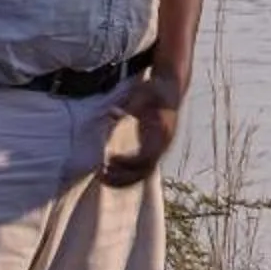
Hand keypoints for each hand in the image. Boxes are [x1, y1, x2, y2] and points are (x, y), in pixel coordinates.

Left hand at [100, 69, 179, 187]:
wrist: (169, 90)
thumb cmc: (154, 91)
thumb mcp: (143, 95)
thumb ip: (130, 105)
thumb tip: (112, 112)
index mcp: (161, 134)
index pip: (146, 157)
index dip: (128, 162)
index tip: (110, 158)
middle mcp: (163, 146)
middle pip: (144, 171)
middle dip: (122, 177)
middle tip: (100, 174)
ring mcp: (159, 150)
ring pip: (142, 174)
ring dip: (122, 179)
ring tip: (101, 176)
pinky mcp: (154, 150)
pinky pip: (141, 168)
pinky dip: (125, 173)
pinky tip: (109, 169)